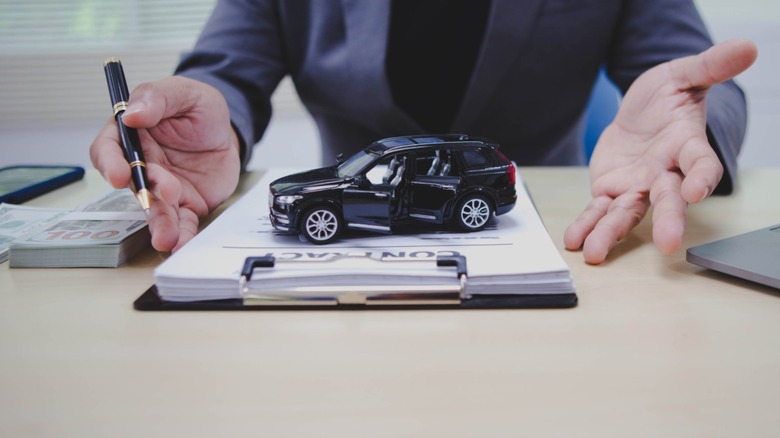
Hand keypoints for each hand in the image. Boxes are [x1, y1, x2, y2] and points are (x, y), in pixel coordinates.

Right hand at [90, 76, 240, 251]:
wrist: (229, 132)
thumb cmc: (200, 109)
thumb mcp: (184, 92)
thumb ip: (158, 98)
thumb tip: (132, 114)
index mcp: (132, 134)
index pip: (109, 149)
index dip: (109, 163)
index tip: (119, 174)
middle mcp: (142, 164)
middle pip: (132, 184)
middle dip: (144, 195)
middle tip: (163, 195)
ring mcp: (162, 187)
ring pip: (155, 208)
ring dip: (159, 224)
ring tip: (166, 237)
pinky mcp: (184, 204)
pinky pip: (180, 221)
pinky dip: (180, 234)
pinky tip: (181, 244)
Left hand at [564, 39, 757, 263]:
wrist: (639, 113)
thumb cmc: (665, 97)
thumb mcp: (683, 75)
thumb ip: (710, 66)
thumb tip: (746, 47)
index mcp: (686, 146)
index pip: (700, 163)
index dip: (702, 176)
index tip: (698, 190)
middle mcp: (664, 173)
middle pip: (668, 199)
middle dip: (668, 220)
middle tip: (668, 244)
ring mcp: (637, 186)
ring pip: (627, 213)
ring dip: (611, 234)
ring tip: (595, 253)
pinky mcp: (611, 190)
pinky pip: (599, 211)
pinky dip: (586, 224)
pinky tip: (575, 241)